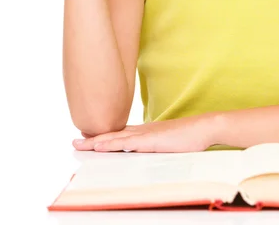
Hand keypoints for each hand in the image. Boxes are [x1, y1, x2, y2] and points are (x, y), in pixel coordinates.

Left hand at [72, 113, 219, 152]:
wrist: (204, 127)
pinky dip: (112, 144)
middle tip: (74, 142)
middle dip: (93, 139)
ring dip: (98, 141)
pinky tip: (101, 147)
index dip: (103, 136)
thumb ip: (157, 145)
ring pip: (117, 138)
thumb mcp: (169, 142)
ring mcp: (147, 134)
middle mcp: (143, 131)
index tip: (88, 139)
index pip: (120, 134)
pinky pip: (128, 143)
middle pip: (113, 135)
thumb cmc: (190, 136)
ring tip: (81, 144)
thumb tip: (150, 151)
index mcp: (147, 132)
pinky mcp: (152, 140)